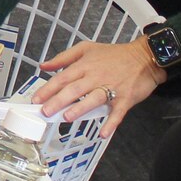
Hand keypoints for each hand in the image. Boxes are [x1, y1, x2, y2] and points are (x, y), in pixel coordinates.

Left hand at [29, 39, 160, 139]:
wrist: (145, 57)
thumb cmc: (114, 55)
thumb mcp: (87, 48)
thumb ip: (64, 57)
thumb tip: (43, 66)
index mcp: (85, 65)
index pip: (63, 78)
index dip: (48, 89)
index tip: (36, 99)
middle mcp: (96, 76)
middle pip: (75, 89)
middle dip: (59, 100)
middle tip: (46, 111)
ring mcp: (112, 88)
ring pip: (94, 98)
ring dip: (81, 108)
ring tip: (67, 117)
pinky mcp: (126, 98)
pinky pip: (118, 112)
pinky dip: (111, 122)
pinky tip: (103, 133)